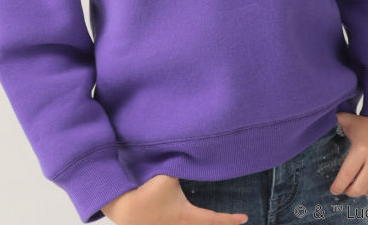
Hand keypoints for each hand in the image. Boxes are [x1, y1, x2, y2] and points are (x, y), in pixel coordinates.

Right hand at [101, 174, 248, 224]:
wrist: (123, 207)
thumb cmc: (146, 192)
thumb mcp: (167, 174)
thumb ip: (182, 163)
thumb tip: (195, 150)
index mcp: (187, 217)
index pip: (214, 220)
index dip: (230, 219)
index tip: (245, 218)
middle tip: (234, 221)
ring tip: (216, 221)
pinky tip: (191, 220)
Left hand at [330, 113, 367, 196]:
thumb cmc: (366, 121)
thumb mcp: (346, 120)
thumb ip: (331, 122)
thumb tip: (311, 124)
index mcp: (361, 148)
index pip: (346, 175)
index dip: (338, 186)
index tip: (333, 190)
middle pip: (361, 188)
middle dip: (350, 191)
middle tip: (347, 189)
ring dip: (366, 190)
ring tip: (360, 183)